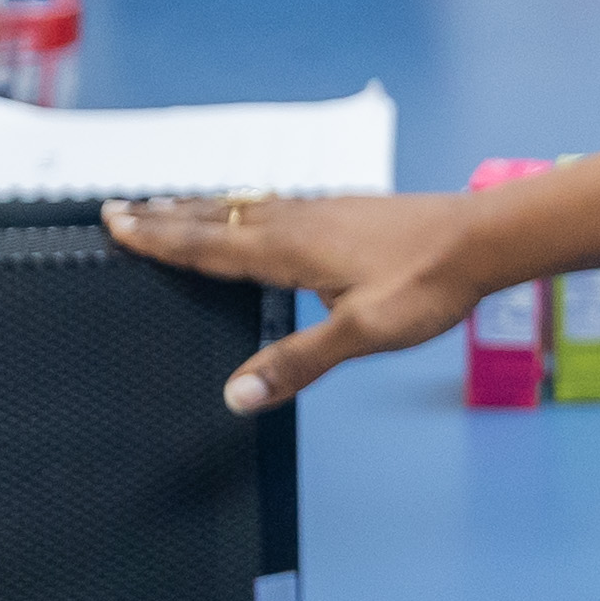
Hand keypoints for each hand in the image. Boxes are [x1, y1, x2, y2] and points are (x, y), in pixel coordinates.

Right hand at [100, 188, 491, 408]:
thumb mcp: (362, 332)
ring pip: (247, 206)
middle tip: (121, 207)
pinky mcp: (348, 210)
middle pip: (217, 217)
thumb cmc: (427, 283)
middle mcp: (298, 220)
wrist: (484, 238)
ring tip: (171, 205)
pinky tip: (259, 210)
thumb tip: (237, 396)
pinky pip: (277, 204)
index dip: (159, 238)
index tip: (115, 223)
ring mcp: (324, 211)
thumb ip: (299, 362)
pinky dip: (246, 206)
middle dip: (167, 216)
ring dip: (204, 207)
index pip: (208, 244)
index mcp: (289, 248)